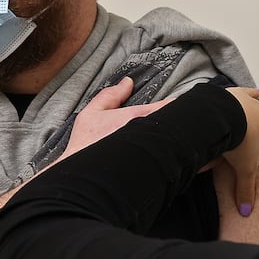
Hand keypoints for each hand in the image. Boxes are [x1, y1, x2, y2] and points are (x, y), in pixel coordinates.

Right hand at [56, 78, 172, 162]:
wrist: (80, 176)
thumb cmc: (85, 145)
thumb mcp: (91, 114)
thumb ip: (110, 95)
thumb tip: (128, 82)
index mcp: (136, 117)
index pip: (168, 106)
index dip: (177, 104)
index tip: (178, 105)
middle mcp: (146, 134)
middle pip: (174, 124)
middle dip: (176, 122)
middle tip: (176, 122)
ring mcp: (150, 152)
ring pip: (172, 143)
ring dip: (174, 140)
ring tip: (172, 139)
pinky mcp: (150, 169)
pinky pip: (166, 161)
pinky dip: (170, 158)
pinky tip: (165, 158)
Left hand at [224, 87, 258, 215]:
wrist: (219, 118)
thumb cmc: (238, 140)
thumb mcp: (244, 168)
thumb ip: (246, 189)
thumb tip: (247, 210)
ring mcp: (250, 101)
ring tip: (257, 123)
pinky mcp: (235, 94)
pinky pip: (246, 93)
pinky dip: (250, 94)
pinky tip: (254, 92)